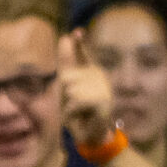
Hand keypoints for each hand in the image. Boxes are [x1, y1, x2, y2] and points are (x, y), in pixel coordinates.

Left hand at [56, 29, 115, 149]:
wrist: (92, 135)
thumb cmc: (77, 111)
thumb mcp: (67, 88)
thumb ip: (67, 64)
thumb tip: (65, 38)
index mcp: (90, 70)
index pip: (82, 53)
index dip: (78, 43)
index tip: (77, 32)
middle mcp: (99, 76)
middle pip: (66, 77)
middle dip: (64, 94)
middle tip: (74, 105)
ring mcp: (103, 88)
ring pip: (70, 91)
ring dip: (67, 105)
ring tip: (78, 111)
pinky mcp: (102, 101)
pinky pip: (75, 102)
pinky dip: (71, 113)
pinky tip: (80, 116)